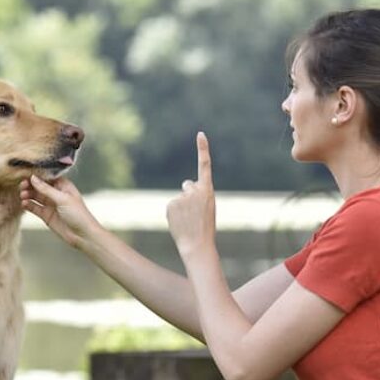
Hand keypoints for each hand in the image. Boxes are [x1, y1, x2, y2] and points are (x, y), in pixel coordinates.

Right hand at [20, 176, 99, 248]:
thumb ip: (46, 189)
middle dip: (30, 185)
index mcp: (63, 185)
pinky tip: (24, 203)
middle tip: (22, 185)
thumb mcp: (62, 198)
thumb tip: (33, 178)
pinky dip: (28, 205)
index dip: (37, 175)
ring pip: (35, 196)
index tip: (26, 173)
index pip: (47, 177)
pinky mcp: (46, 215)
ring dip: (28, 194)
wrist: (82, 235)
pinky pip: (35, 207)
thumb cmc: (78, 214)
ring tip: (22, 195)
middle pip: (39, 186)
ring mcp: (51, 204)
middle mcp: (56, 193)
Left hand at [166, 132, 216, 256]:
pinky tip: (180, 222)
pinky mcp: (170, 204)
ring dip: (182, 206)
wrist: (197, 244)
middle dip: (189, 195)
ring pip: (179, 197)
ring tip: (188, 220)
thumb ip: (198, 194)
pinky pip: (171, 205)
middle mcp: (195, 190)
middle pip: (187, 185)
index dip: (202, 149)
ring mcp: (182, 197)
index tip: (200, 134)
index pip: (205, 165)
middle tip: (194, 212)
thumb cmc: (205, 227)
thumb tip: (185, 185)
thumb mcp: (207, 207)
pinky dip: (174, 213)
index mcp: (208, 190)